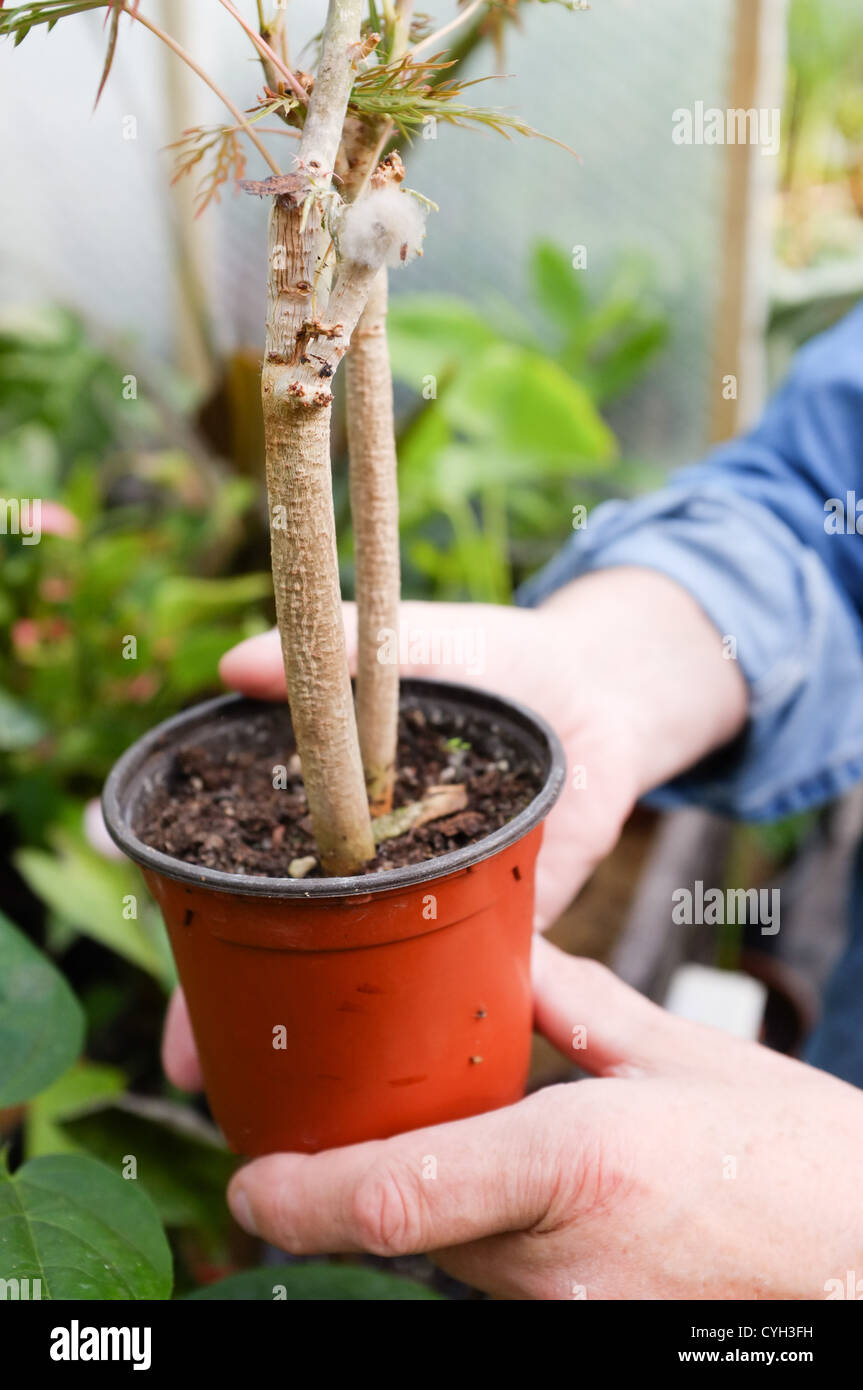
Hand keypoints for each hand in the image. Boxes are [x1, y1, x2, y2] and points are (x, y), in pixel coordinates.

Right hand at [163, 570, 746, 1086]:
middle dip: (233, 994)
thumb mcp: (424, 640)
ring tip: (259, 1092)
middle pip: (282, 929)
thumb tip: (235, 665)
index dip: (195, 892)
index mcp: (333, 792)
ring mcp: (425, 893)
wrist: (604, 697)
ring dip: (306, 1030)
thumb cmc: (500, 659)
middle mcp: (366, 853)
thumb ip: (346, 646)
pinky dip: (412, 1023)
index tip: (154, 926)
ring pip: (352, 969)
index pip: (244, 849)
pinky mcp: (492, 917)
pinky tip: (381, 1083)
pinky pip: (445, 976)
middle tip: (191, 1061)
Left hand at [225, 937, 862, 1299]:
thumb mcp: (679, 1057)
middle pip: (410, 1227)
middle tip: (329, 1121)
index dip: (303, 1198)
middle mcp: (561, 1257)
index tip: (252, 1184)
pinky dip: (484, 1235)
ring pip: (455, 1259)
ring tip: (426, 1135)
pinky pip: (507, 1282)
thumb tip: (514, 964)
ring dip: (424, 1207)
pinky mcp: (593, 1336)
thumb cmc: (800, 1157)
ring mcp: (577, 1314)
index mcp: (576, 1163)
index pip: (397, 1199)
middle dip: (354, 1187)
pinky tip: (513, 1185)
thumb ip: (579, 1007)